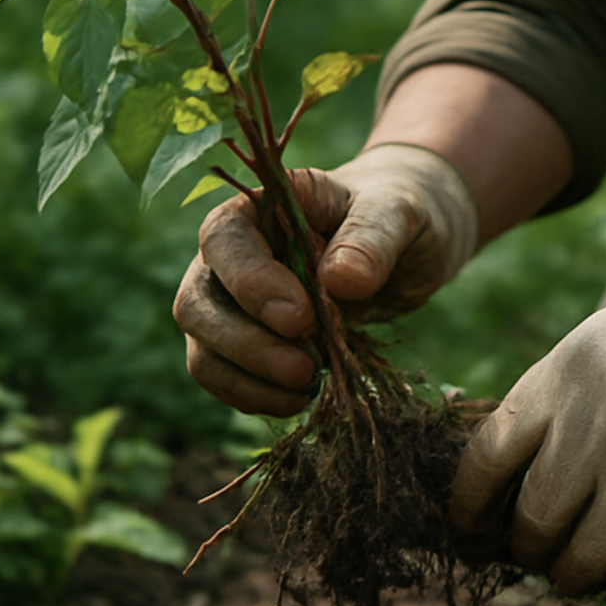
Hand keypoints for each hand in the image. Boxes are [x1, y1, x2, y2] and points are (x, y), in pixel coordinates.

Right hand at [172, 143, 478, 414]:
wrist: (407, 240)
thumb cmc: (397, 211)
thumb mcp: (399, 213)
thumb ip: (371, 238)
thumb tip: (339, 280)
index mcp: (260, 205)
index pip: (225, 239)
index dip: (252, 283)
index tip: (300, 318)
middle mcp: (231, 252)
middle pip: (197, 302)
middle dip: (245, 344)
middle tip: (303, 369)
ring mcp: (231, 300)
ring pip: (203, 347)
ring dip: (246, 378)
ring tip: (305, 388)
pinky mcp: (246, 341)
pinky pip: (225, 376)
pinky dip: (254, 395)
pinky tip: (299, 400)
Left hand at [448, 234, 605, 598]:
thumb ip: (558, 400)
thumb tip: (506, 485)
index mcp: (567, 368)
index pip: (488, 452)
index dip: (468, 505)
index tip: (469, 531)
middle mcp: (600, 413)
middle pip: (535, 517)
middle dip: (530, 551)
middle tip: (541, 556)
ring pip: (586, 558)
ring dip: (579, 578)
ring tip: (583, 575)